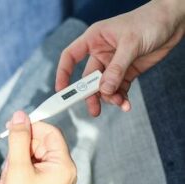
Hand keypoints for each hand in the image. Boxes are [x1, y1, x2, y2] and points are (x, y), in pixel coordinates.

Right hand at [0, 111, 76, 183]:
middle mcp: (62, 169)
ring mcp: (53, 175)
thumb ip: (19, 139)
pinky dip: (19, 167)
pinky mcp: (45, 180)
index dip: (33, 126)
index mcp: (63, 165)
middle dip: (22, 147)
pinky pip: (32, 163)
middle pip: (41, 142)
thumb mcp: (18, 168)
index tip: (15, 124)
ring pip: (33, 152)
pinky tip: (12, 180)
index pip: (51, 133)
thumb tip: (20, 116)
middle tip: (10, 160)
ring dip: (17, 159)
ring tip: (10, 176)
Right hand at [56, 0, 184, 115]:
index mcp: (94, 39)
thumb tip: (104, 90)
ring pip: (104, 87)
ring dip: (109, 98)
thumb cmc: (149, 22)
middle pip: (88, 78)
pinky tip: (126, 104)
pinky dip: (121, 98)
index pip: (70, 56)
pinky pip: (119, 89)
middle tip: (93, 110)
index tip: (62, 90)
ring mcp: (113, 64)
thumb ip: (117, 68)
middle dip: (91, 94)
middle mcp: (100, 53)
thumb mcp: (131, 44)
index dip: (63, 73)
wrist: (173, 22)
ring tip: (120, 103)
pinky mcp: (126, 72)